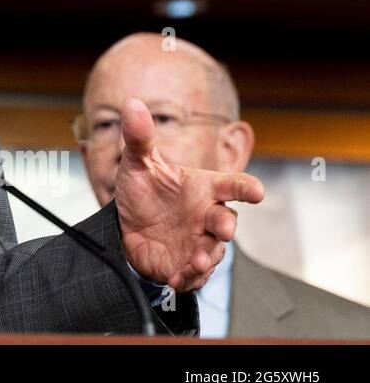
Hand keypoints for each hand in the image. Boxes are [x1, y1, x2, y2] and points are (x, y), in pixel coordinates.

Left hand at [114, 97, 263, 292]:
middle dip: (226, 226)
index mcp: (204, 188)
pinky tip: (177, 278)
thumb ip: (139, 136)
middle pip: (227, 221)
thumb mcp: (137, 162)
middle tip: (223, 229)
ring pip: (214, 252)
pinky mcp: (185, 264)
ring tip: (196, 261)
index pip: (231, 185)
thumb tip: (131, 104)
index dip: (245, 187)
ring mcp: (198, 241)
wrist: (126, 222)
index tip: (256, 191)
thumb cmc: (144, 188)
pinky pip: (194, 276)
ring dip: (207, 257)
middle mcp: (207, 215)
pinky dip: (189, 278)